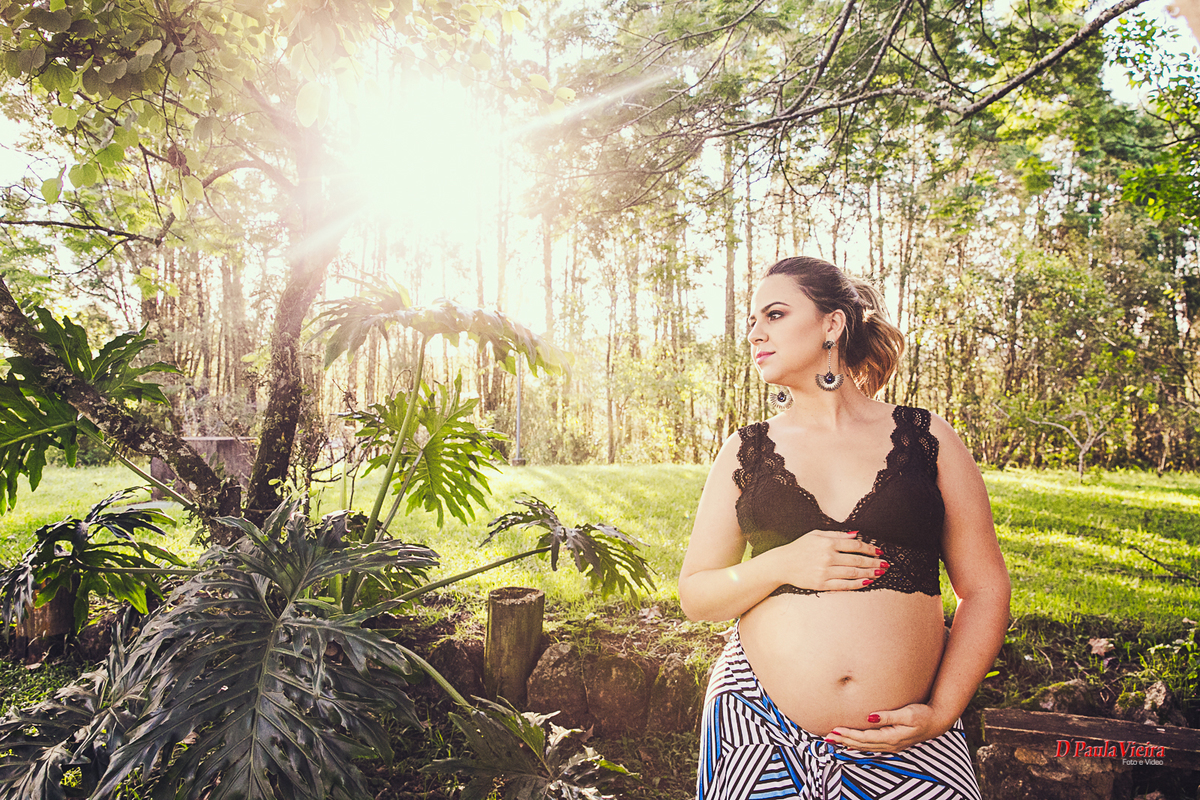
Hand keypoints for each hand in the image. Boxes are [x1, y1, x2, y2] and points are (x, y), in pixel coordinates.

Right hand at [773, 530, 887, 591]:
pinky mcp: (822, 584)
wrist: (782, 564)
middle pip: (857, 561)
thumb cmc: (799, 548)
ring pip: (853, 574)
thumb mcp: (816, 534)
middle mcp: (828, 557)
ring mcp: (825, 572)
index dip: (870, 548)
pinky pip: (844, 585)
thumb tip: (856, 534)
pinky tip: (867, 583)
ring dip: (870, 574)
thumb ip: (836, 534)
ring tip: (881, 574)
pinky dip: (857, 584)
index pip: (855, 545)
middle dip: (874, 563)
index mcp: (828, 543)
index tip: (880, 551)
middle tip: (886, 565)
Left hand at [825, 703, 949, 752]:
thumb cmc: (923, 714)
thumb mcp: (907, 714)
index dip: (848, 735)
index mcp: (892, 737)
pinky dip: (858, 745)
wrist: (937, 721)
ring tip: (834, 740)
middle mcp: (890, 744)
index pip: (864, 738)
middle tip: (827, 738)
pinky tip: (851, 743)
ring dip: (849, 744)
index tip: (834, 730)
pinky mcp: (892, 743)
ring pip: (865, 747)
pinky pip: (871, 746)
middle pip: (862, 745)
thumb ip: (888, 716)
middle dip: (843, 741)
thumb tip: (869, 716)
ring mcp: (891, 745)